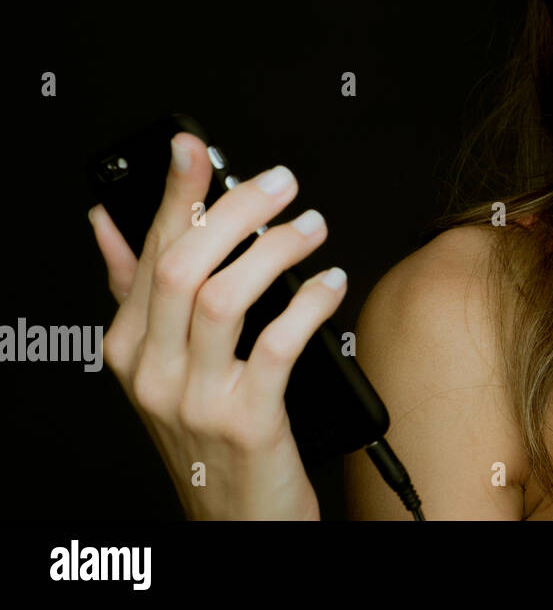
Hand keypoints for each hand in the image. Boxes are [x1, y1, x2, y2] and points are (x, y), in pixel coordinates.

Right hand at [89, 131, 344, 518]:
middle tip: (280, 182)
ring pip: (224, 296)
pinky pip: (277, 344)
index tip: (196, 146)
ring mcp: (197, 398)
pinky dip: (308, 302)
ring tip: (311, 226)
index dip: (176, 192)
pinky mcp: (247, 420)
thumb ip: (137, 291)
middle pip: (184, 264)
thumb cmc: (210, 435)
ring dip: (275, 249)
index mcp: (130, 348)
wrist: (239, 520)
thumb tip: (108, 221)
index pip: (151, 250)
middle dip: (234, 209)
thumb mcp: (163, 364)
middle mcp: (154, 372)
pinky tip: (330, 281)